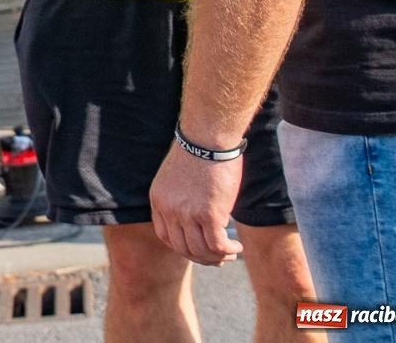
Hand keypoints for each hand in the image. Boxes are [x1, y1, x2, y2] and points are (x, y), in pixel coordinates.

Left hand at [150, 141, 243, 265]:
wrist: (207, 137)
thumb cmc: (199, 151)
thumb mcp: (178, 178)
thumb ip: (182, 199)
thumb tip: (198, 220)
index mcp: (158, 200)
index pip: (165, 236)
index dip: (183, 248)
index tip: (199, 249)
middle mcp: (169, 209)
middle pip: (182, 249)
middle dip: (203, 258)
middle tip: (220, 257)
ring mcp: (187, 213)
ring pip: (201, 251)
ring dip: (218, 258)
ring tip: (231, 253)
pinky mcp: (209, 214)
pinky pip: (217, 246)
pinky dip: (228, 251)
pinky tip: (236, 248)